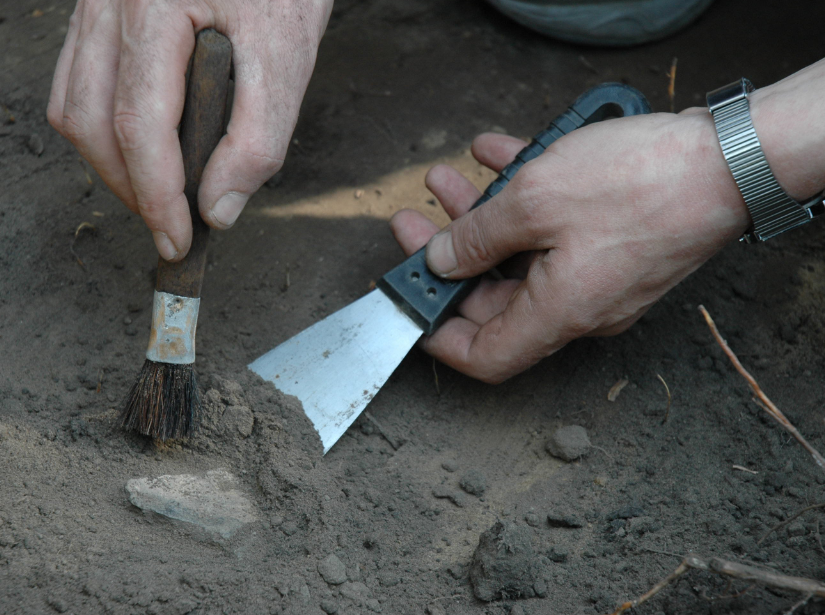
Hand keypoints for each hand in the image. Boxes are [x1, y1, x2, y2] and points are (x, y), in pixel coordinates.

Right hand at [48, 0, 332, 260]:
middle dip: (131, 188)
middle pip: (92, 122)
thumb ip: (258, 137)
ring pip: (74, 106)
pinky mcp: (99, 11)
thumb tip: (218, 209)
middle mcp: (109, 2)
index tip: (179, 243)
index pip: (140, 126)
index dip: (157, 197)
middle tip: (172, 227)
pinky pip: (79, 81)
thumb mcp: (288, 52)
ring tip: (159, 196)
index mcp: (154, 5)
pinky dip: (105, 128)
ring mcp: (96, 4)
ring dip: (112, 165)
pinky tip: (143, 149)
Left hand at [390, 111, 749, 382]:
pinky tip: (497, 155)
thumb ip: (476, 235)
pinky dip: (522, 200)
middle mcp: (579, 308)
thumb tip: (440, 259)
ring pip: (521, 258)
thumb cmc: (641, 184)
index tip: (408, 303)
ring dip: (481, 220)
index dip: (437, 337)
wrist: (733, 160)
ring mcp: (600, 279)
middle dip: (448, 256)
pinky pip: (555, 232)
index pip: (483, 356)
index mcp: (558, 314)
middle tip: (416, 220)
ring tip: (448, 179)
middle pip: (494, 298)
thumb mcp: (535, 201)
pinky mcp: (616, 247)